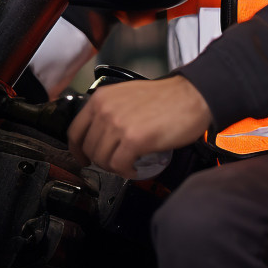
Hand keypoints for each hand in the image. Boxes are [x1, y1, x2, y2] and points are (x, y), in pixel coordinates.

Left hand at [68, 75, 213, 178]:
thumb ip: (110, 110)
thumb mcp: (128, 95)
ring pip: (102, 160)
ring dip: (114, 167)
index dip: (77, 150)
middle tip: (115, 163)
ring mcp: (119, 124)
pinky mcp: (134, 139)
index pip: (75, 131)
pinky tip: (134, 168)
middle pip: (89, 149)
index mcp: (102, 98)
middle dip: (101, 161)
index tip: (83, 158)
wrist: (192, 96)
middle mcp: (106, 109)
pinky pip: (119, 166)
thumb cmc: (167, 96)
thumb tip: (100, 134)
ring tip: (128, 164)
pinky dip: (126, 172)